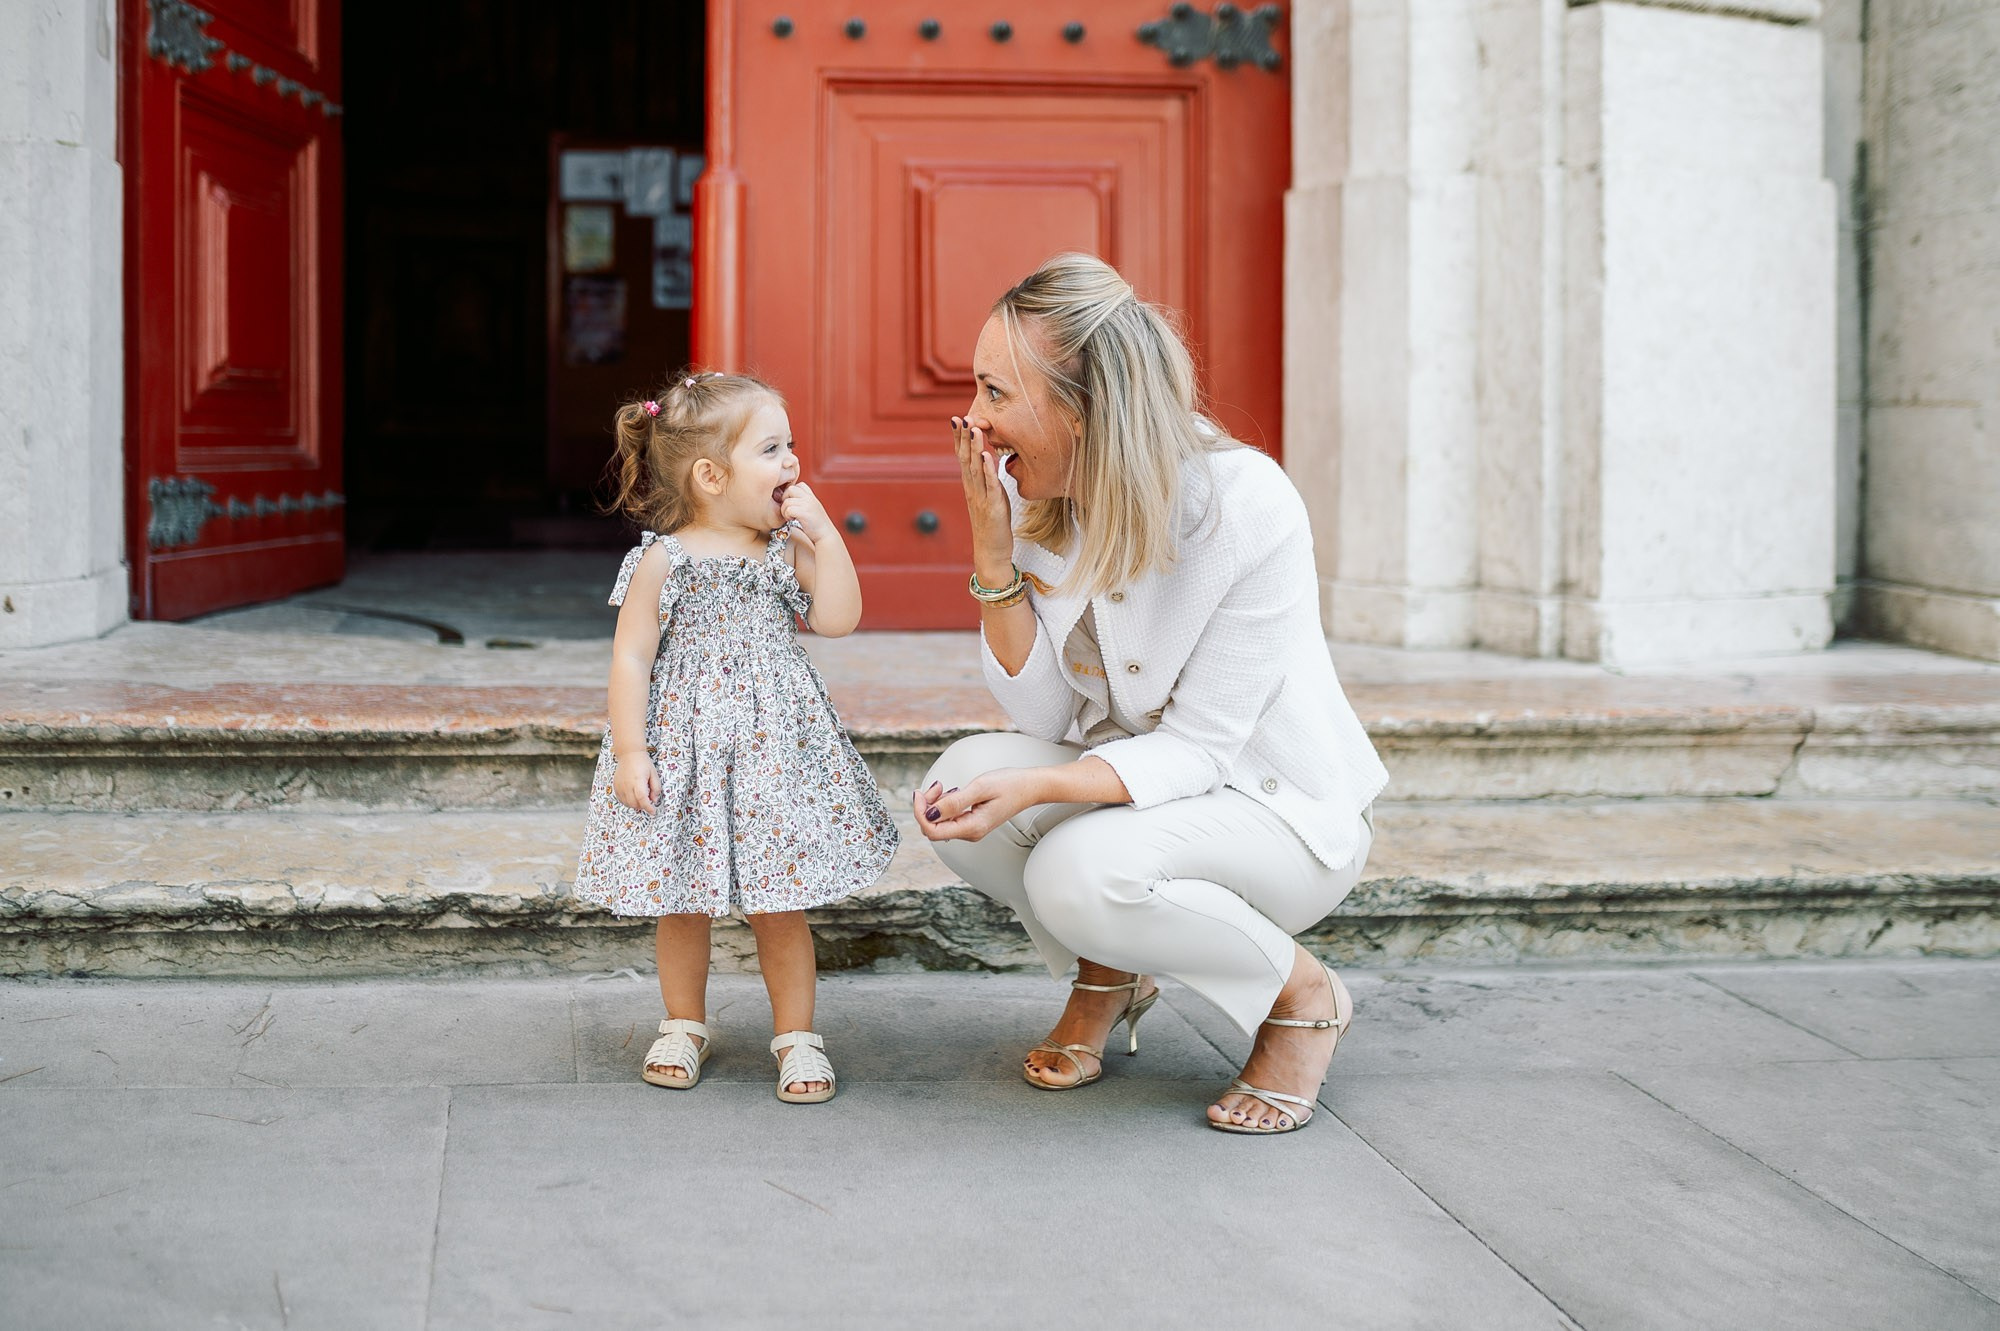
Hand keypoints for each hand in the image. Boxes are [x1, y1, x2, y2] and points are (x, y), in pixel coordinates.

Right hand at [613, 752, 661, 813]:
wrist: (629, 754)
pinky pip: (621, 799)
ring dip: (635, 805)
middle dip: (643, 806)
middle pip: (634, 803)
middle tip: (648, 802)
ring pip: (627, 803)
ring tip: (641, 798)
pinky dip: (628, 802)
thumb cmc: (643, 763)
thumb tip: (654, 800)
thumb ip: (656, 788)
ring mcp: (620, 786)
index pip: (642, 799)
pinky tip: (633, 797)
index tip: (653, 812)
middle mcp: (627, 784)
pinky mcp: (615, 786)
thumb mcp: (654, 774)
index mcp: (638, 781)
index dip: (648, 808)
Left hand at [779, 481, 835, 543]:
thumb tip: (787, 499)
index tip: (792, 503)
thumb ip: (803, 502)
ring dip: (784, 510)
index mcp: (812, 496)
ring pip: (787, 501)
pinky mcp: (804, 513)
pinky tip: (792, 520)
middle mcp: (810, 498)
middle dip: (785, 499)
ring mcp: (807, 505)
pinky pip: (789, 509)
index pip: (799, 485)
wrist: (826, 535)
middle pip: (790, 489)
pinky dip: (787, 516)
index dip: (791, 493)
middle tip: (788, 509)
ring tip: (790, 517)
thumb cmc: (817, 525)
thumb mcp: (812, 509)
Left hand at [911, 769, 1040, 843]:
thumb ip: (954, 802)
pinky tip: (951, 792)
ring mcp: (970, 829)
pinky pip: (948, 818)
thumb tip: (930, 813)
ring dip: (934, 804)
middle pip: (932, 828)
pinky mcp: (971, 822)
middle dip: (926, 806)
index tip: (919, 794)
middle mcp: (970, 833)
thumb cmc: (1010, 785)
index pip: (932, 831)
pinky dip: (943, 804)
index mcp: (972, 827)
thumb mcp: (980, 788)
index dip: (920, 813)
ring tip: (943, 787)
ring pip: (939, 822)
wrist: (1030, 787)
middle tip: (936, 786)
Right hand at [949, 415, 1014, 571]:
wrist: (991, 552)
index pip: (962, 457)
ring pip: (975, 469)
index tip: (956, 419)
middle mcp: (972, 489)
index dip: (958, 438)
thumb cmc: (993, 524)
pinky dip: (988, 470)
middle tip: (959, 417)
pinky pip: (990, 486)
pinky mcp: (993, 508)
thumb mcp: (989, 496)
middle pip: (965, 459)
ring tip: (973, 428)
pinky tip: (986, 455)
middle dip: (963, 437)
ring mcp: (981, 498)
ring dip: (974, 447)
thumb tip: (988, 458)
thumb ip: (987, 478)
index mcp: (971, 486)